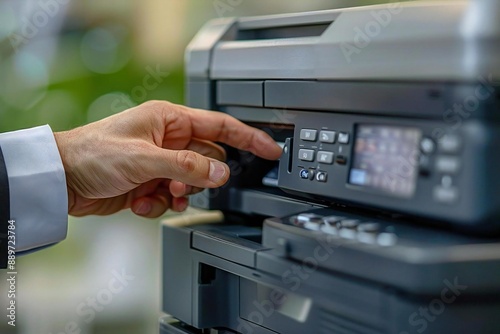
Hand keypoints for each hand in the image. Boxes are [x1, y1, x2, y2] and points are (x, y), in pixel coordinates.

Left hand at [54, 100, 281, 217]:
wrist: (61, 178)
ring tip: (157, 193)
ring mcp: (160, 163)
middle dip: (199, 179)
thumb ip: (188, 167)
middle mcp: (169, 140)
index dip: (248, 138)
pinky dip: (160, 205)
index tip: (270, 149)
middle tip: (180, 185)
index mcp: (170, 121)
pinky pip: (172, 198)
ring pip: (192, 183)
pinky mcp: (150, 182)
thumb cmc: (93, 153)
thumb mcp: (145, 158)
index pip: (221, 127)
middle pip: (208, 161)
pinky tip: (140, 202)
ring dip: (178, 194)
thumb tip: (221, 174)